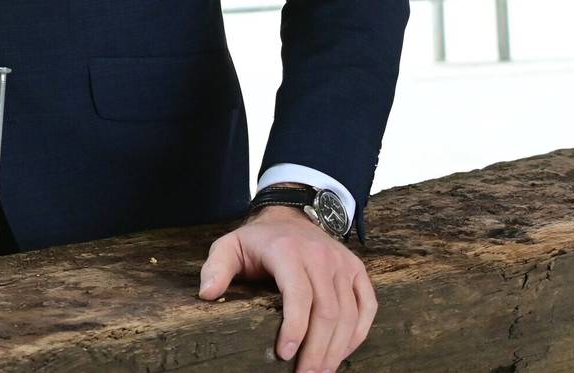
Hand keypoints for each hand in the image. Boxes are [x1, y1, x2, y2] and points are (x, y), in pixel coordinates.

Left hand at [199, 205, 376, 372]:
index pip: (299, 295)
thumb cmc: (258, 241)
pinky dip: (358, 334)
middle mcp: (321, 257)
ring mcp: (343, 264)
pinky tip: (342, 352)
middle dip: (317, 350)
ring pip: (349, 314)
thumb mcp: (229, 246)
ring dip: (337, 349)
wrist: (290, 216)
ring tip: (321, 371)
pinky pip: (367, 307)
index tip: (285, 355)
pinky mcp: (357, 271)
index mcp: (288, 252)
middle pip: (328, 312)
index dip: (295, 328)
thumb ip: (216, 268)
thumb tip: (206, 294)